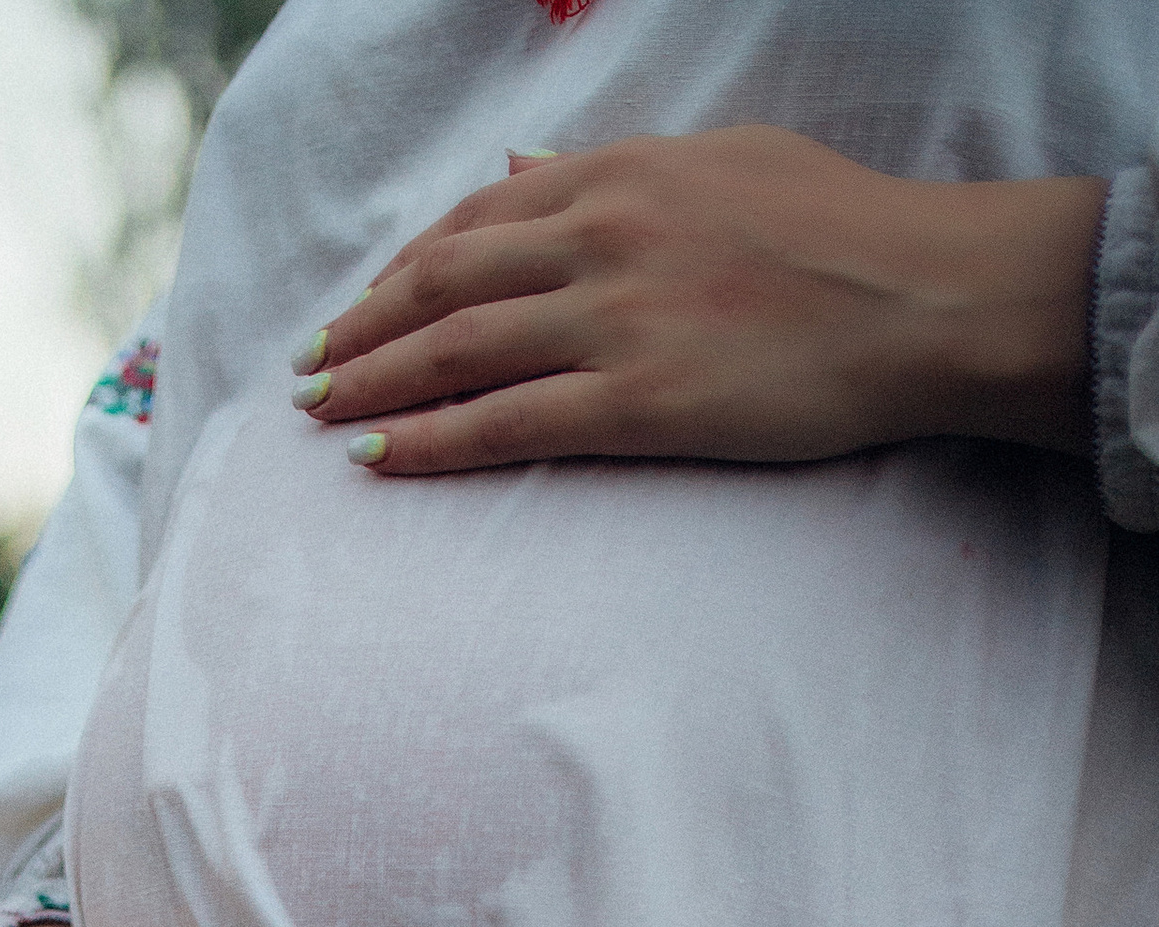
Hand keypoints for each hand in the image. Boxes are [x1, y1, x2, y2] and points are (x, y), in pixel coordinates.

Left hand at [292, 130, 1105, 478]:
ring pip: (458, 352)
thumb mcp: (725, 162)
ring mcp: (616, 320)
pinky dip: (431, 441)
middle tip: (309, 371)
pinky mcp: (638, 401)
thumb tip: (524, 171)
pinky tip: (380, 458)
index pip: (480, 217)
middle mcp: (604, 236)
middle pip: (446, 283)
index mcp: (623, 174)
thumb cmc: (841, 231)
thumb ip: (616, 172)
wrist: (922, 296)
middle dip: (363, 328)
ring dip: (374, 385)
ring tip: (321, 418)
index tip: (363, 304)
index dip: (406, 266)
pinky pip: (506, 424)